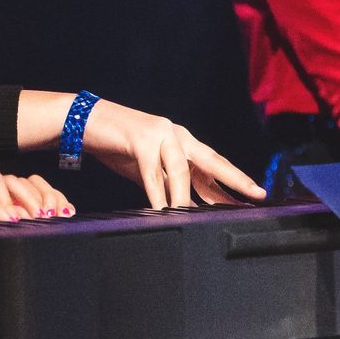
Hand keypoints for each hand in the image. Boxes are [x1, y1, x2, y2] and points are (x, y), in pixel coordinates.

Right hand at [79, 103, 264, 209]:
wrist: (84, 120)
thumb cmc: (116, 145)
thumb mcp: (147, 169)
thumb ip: (167, 185)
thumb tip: (184, 209)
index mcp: (182, 142)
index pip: (214, 164)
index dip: (235, 181)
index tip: (255, 195)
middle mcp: (177, 135)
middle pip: (212, 161)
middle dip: (235, 179)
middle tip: (255, 195)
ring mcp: (160, 135)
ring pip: (180, 171)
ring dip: (186, 197)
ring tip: (196, 218)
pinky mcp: (140, 139)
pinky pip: (152, 173)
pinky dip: (158, 194)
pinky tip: (164, 209)